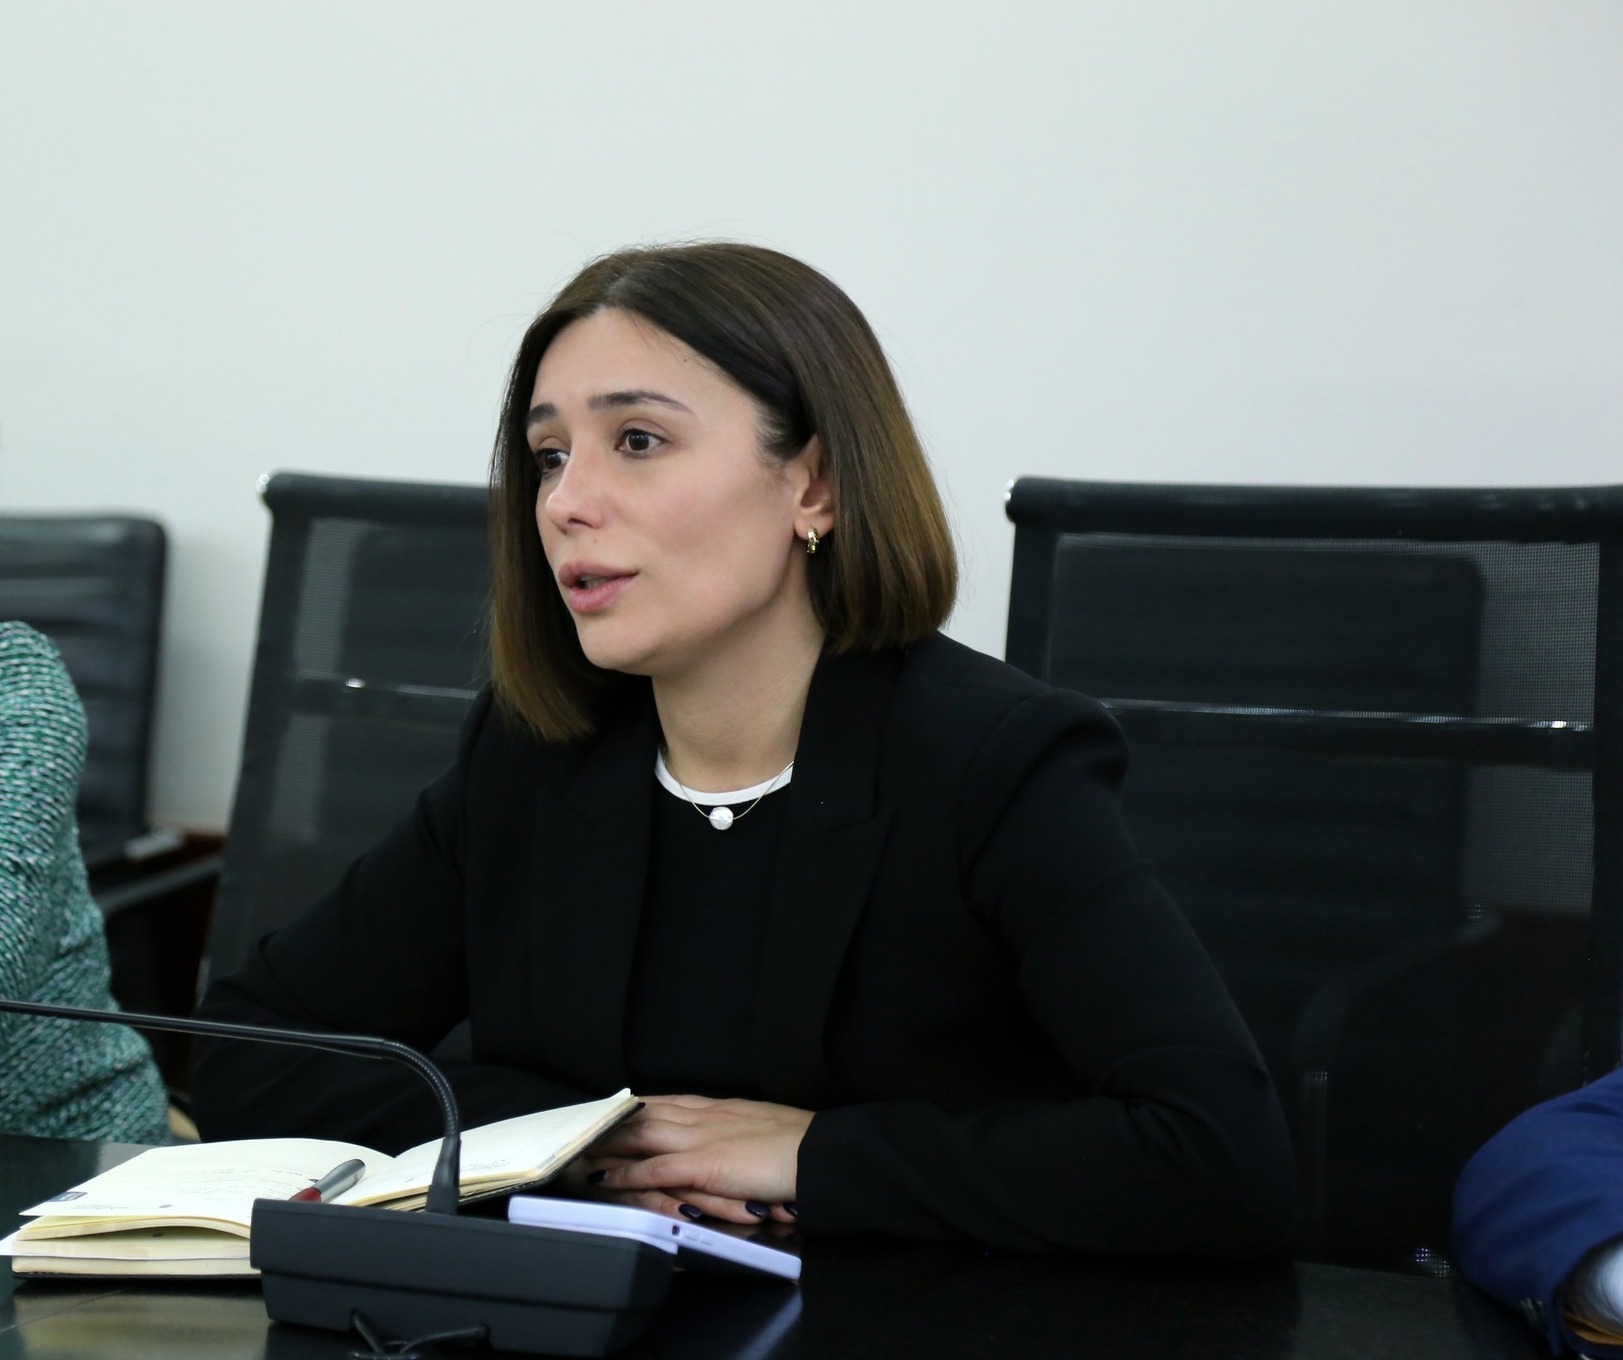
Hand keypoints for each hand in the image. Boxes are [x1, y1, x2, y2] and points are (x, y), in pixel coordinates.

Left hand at [569, 1095, 811, 1224]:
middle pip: (645, 1113)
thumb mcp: (763, 1128)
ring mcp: (701, 1139)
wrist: (821, 1153)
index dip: (637, 1106)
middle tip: (579, 1126)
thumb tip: (727, 1141)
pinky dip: (623, 1174)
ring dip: (605, 1143)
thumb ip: (738, 1131)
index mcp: (721, 1107)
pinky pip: (653, 1169)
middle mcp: (705, 1116)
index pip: (667, 1102)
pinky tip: (601, 1178)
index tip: (613, 1109)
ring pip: (640, 1135)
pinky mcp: (703, 1165)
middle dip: (610, 1120)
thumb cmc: (802, 1146)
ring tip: (576, 1149)